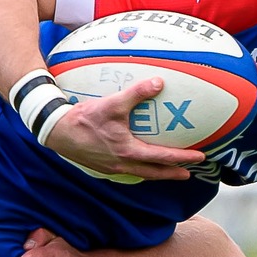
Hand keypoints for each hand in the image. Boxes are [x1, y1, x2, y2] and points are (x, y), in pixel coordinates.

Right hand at [45, 77, 206, 181]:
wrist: (56, 131)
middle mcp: (122, 164)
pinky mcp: (102, 166)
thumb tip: (159, 82)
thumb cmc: (83, 119)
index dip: (184, 158)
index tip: (200, 158)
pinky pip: (128, 171)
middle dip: (174, 173)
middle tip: (189, 173)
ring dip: (157, 173)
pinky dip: (140, 169)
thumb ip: (137, 93)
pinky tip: (140, 163)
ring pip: (141, 174)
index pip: (163, 157)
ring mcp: (112, 168)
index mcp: (128, 152)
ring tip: (168, 170)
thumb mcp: (112, 103)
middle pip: (155, 173)